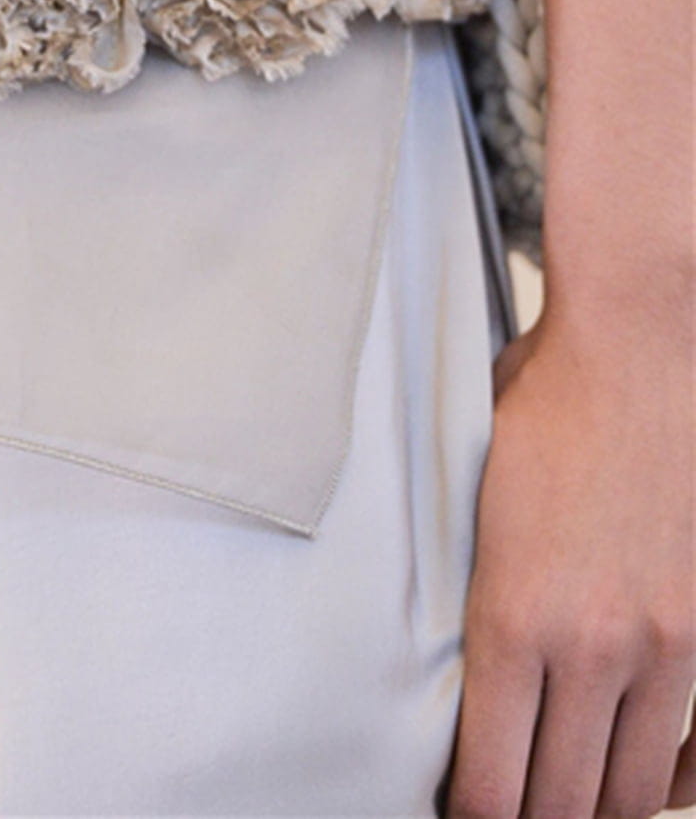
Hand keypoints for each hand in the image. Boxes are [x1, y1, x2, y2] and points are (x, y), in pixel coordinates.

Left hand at [445, 308, 694, 818]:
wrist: (637, 346)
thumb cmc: (543, 406)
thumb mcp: (469, 497)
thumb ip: (466, 588)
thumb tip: (447, 662)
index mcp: (511, 617)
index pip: (489, 783)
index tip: (458, 814)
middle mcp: (589, 646)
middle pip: (560, 808)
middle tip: (505, 811)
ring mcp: (660, 643)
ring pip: (630, 794)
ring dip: (593, 812)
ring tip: (563, 801)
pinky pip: (693, 750)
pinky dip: (664, 780)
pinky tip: (635, 776)